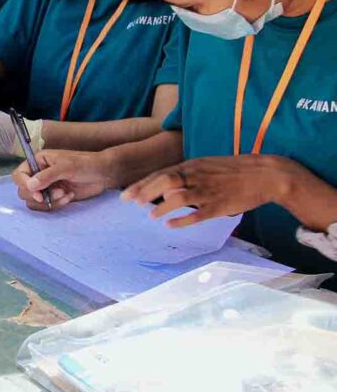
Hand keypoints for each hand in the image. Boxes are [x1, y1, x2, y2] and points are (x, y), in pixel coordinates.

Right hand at [11, 149, 113, 210]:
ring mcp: (46, 186)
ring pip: (34, 201)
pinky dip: (56, 205)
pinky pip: (47, 206)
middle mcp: (39, 174)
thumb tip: (30, 186)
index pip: (19, 175)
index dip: (25, 185)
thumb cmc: (85, 164)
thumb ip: (47, 176)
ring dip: (49, 201)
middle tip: (58, 192)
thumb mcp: (66, 167)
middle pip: (24, 190)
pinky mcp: (54, 196)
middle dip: (40, 196)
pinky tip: (69, 197)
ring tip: (65, 194)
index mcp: (38, 162)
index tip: (39, 194)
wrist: (104, 174)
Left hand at [121, 154, 300, 227]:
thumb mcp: (205, 166)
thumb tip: (165, 189)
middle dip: (144, 192)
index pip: (161, 174)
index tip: (127, 194)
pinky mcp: (220, 205)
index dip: (143, 184)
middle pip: (165, 181)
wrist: (265, 174)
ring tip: (150, 215)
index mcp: (192, 166)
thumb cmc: (232, 171)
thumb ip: (185, 176)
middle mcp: (197, 176)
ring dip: (162, 207)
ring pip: (179, 197)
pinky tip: (170, 225)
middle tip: (129, 203)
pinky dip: (182, 220)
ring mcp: (208, 191)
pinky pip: (198, 214)